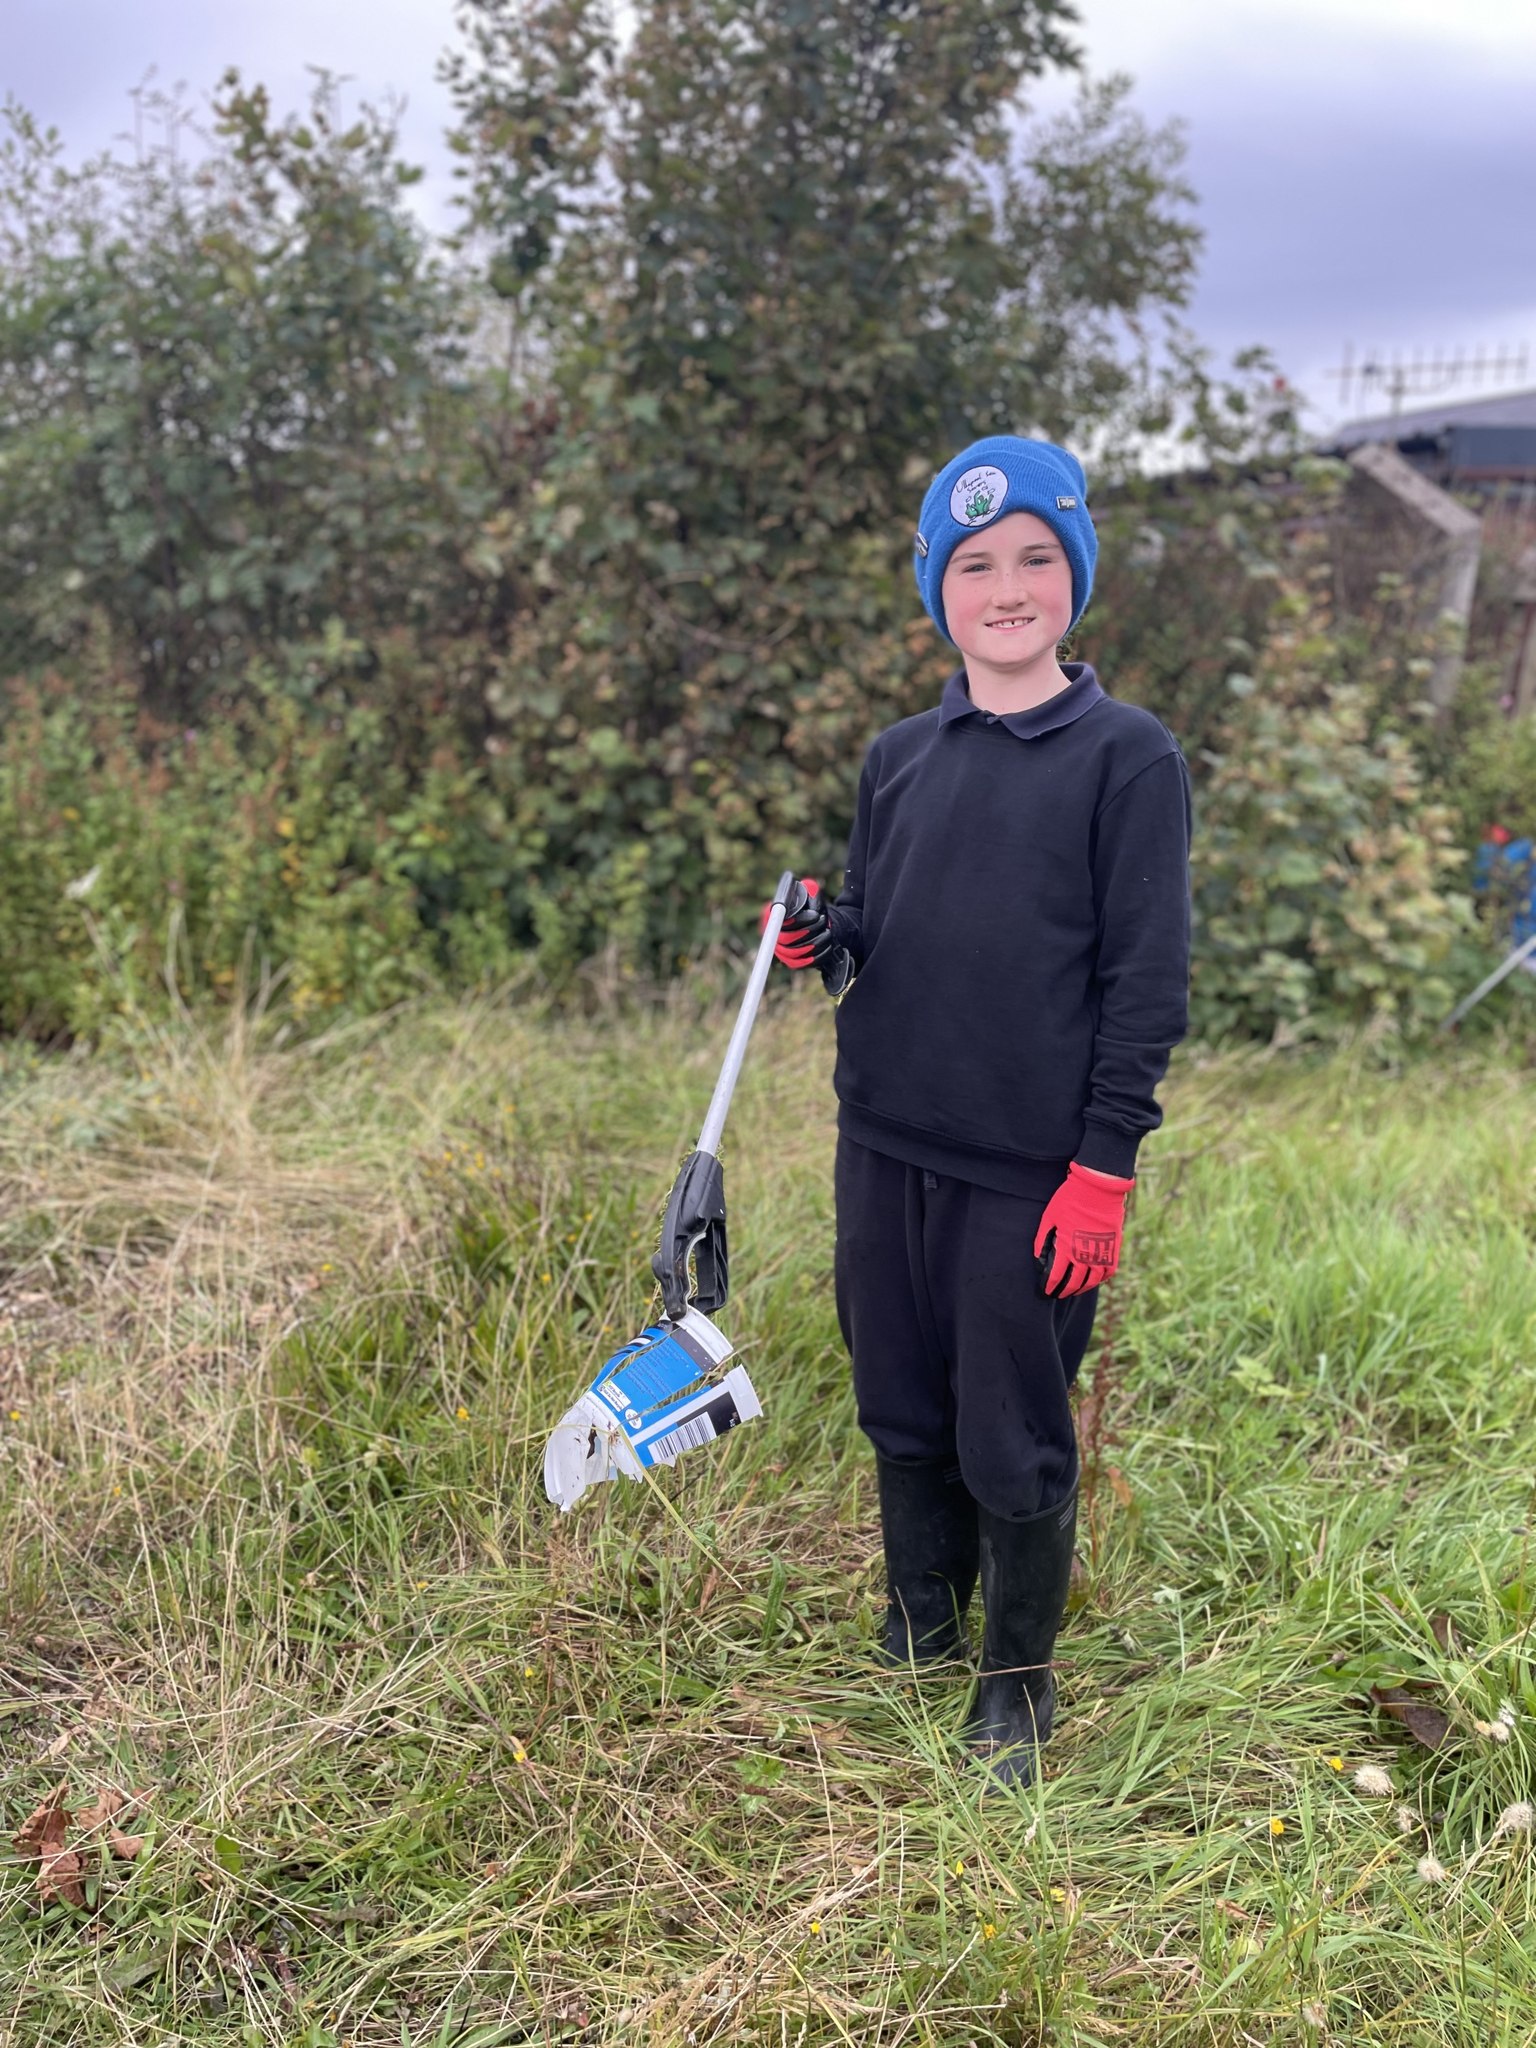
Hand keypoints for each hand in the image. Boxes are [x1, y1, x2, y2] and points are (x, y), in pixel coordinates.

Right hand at [760, 877, 854, 993]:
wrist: (819, 926)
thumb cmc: (812, 909)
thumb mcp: (810, 896)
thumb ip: (809, 890)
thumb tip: (809, 887)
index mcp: (773, 918)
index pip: (779, 922)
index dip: (798, 921)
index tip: (815, 915)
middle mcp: (774, 937)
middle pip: (787, 939)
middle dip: (809, 930)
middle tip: (822, 920)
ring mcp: (783, 952)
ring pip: (799, 952)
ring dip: (817, 940)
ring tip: (827, 931)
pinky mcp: (795, 963)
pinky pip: (807, 962)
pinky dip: (820, 952)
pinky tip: (828, 943)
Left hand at [1034, 1162, 1133, 1297]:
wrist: (1097, 1188)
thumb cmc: (1070, 1200)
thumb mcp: (1049, 1218)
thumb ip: (1043, 1240)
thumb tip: (1038, 1258)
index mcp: (1066, 1248)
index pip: (1056, 1276)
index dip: (1050, 1286)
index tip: (1046, 1291)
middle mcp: (1084, 1256)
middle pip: (1073, 1282)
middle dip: (1064, 1291)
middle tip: (1057, 1295)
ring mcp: (1101, 1254)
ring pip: (1091, 1281)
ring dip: (1081, 1289)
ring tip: (1074, 1291)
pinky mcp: (1114, 1250)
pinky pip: (1107, 1272)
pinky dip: (1099, 1280)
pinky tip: (1093, 1281)